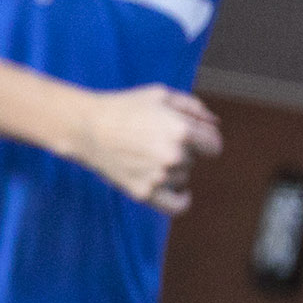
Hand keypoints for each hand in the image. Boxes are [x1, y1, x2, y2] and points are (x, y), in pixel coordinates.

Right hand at [74, 85, 222, 214]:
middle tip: (155, 140)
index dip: (205, 139)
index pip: (214, 144)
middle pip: (195, 159)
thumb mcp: (162, 95)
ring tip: (147, 154)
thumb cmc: (124, 107)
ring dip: (174, 169)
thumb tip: (216, 123)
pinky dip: (183, 200)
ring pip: (183, 177)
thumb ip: (194, 108)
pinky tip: (182, 193)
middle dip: (183, 150)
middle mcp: (174, 156)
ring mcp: (159, 177)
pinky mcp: (144, 193)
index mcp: (181, 130)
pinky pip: (177, 207)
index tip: (194, 137)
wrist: (86, 127)